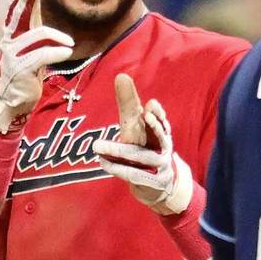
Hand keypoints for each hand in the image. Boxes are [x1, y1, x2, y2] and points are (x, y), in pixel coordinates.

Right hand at [0, 0, 74, 133]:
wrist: (14, 99)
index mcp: (14, 34)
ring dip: (57, 37)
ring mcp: (14, 55)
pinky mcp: (22, 69)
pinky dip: (56, 52)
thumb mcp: (31, 43)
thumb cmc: (27, 68)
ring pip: (37, 36)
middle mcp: (10, 41)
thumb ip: (33, 22)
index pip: (16, 10)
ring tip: (69, 42)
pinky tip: (66, 53)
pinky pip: (41, 55)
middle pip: (18, 15)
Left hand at [92, 76, 192, 215]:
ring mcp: (158, 166)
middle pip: (157, 137)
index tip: (150, 106)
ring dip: (119, 151)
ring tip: (98, 147)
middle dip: (151, 126)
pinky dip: (117, 168)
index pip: (160, 122)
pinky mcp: (150, 182)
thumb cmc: (145, 147)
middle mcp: (162, 148)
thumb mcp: (136, 125)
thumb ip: (129, 103)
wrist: (159, 184)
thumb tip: (121, 75)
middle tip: (143, 113)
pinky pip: (133, 174)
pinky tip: (101, 161)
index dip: (157, 116)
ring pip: (140, 157)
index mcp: (159, 133)